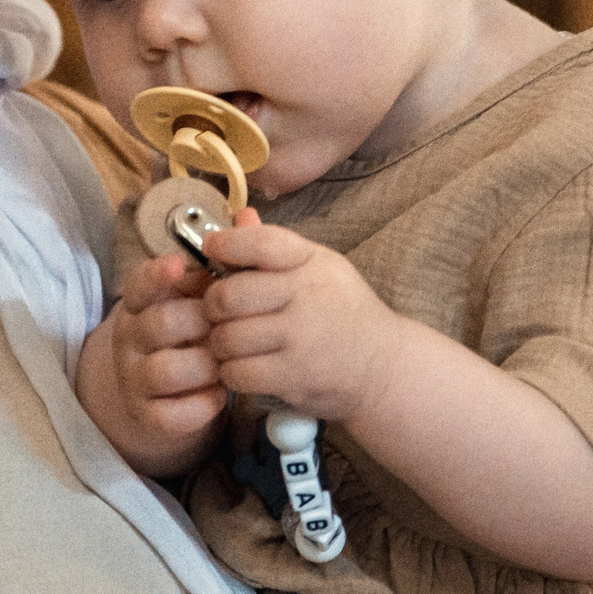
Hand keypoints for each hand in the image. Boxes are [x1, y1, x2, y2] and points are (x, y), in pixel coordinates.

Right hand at [100, 252, 225, 445]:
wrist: (169, 392)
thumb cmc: (192, 331)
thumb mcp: (200, 295)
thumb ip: (223, 260)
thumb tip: (247, 215)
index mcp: (142, 301)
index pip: (138, 283)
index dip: (156, 274)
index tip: (180, 266)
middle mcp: (131, 336)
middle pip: (159, 324)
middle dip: (200, 324)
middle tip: (226, 327)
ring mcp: (134, 376)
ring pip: (164, 370)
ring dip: (203, 367)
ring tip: (225, 365)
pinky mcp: (146, 414)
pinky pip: (169, 414)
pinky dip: (200, 406)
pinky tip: (219, 395)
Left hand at [199, 215, 420, 423]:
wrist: (381, 364)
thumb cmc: (341, 311)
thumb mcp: (318, 268)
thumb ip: (275, 247)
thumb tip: (239, 217)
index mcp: (312, 263)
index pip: (262, 243)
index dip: (227, 242)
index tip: (211, 247)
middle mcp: (308, 297)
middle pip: (230, 295)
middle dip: (212, 305)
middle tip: (217, 312)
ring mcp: (303, 338)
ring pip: (228, 338)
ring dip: (219, 344)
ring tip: (230, 343)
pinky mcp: (296, 376)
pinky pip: (239, 372)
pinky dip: (231, 373)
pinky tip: (243, 366)